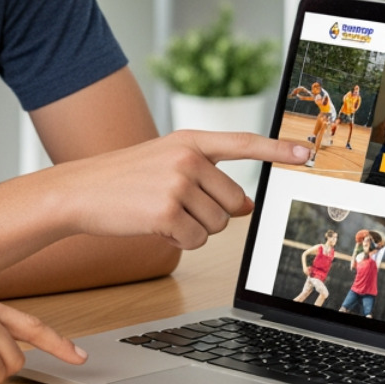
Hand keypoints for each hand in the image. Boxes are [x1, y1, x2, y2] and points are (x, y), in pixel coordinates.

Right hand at [58, 130, 308, 249]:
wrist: (78, 191)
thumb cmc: (122, 180)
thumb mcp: (166, 168)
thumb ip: (207, 180)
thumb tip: (245, 206)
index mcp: (189, 141)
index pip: (243, 143)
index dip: (278, 149)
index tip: (307, 154)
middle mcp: (187, 158)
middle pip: (232, 202)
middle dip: (211, 215)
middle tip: (175, 207)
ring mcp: (177, 184)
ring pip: (217, 225)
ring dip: (193, 230)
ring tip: (160, 214)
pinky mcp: (166, 212)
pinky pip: (195, 241)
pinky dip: (177, 242)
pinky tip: (153, 226)